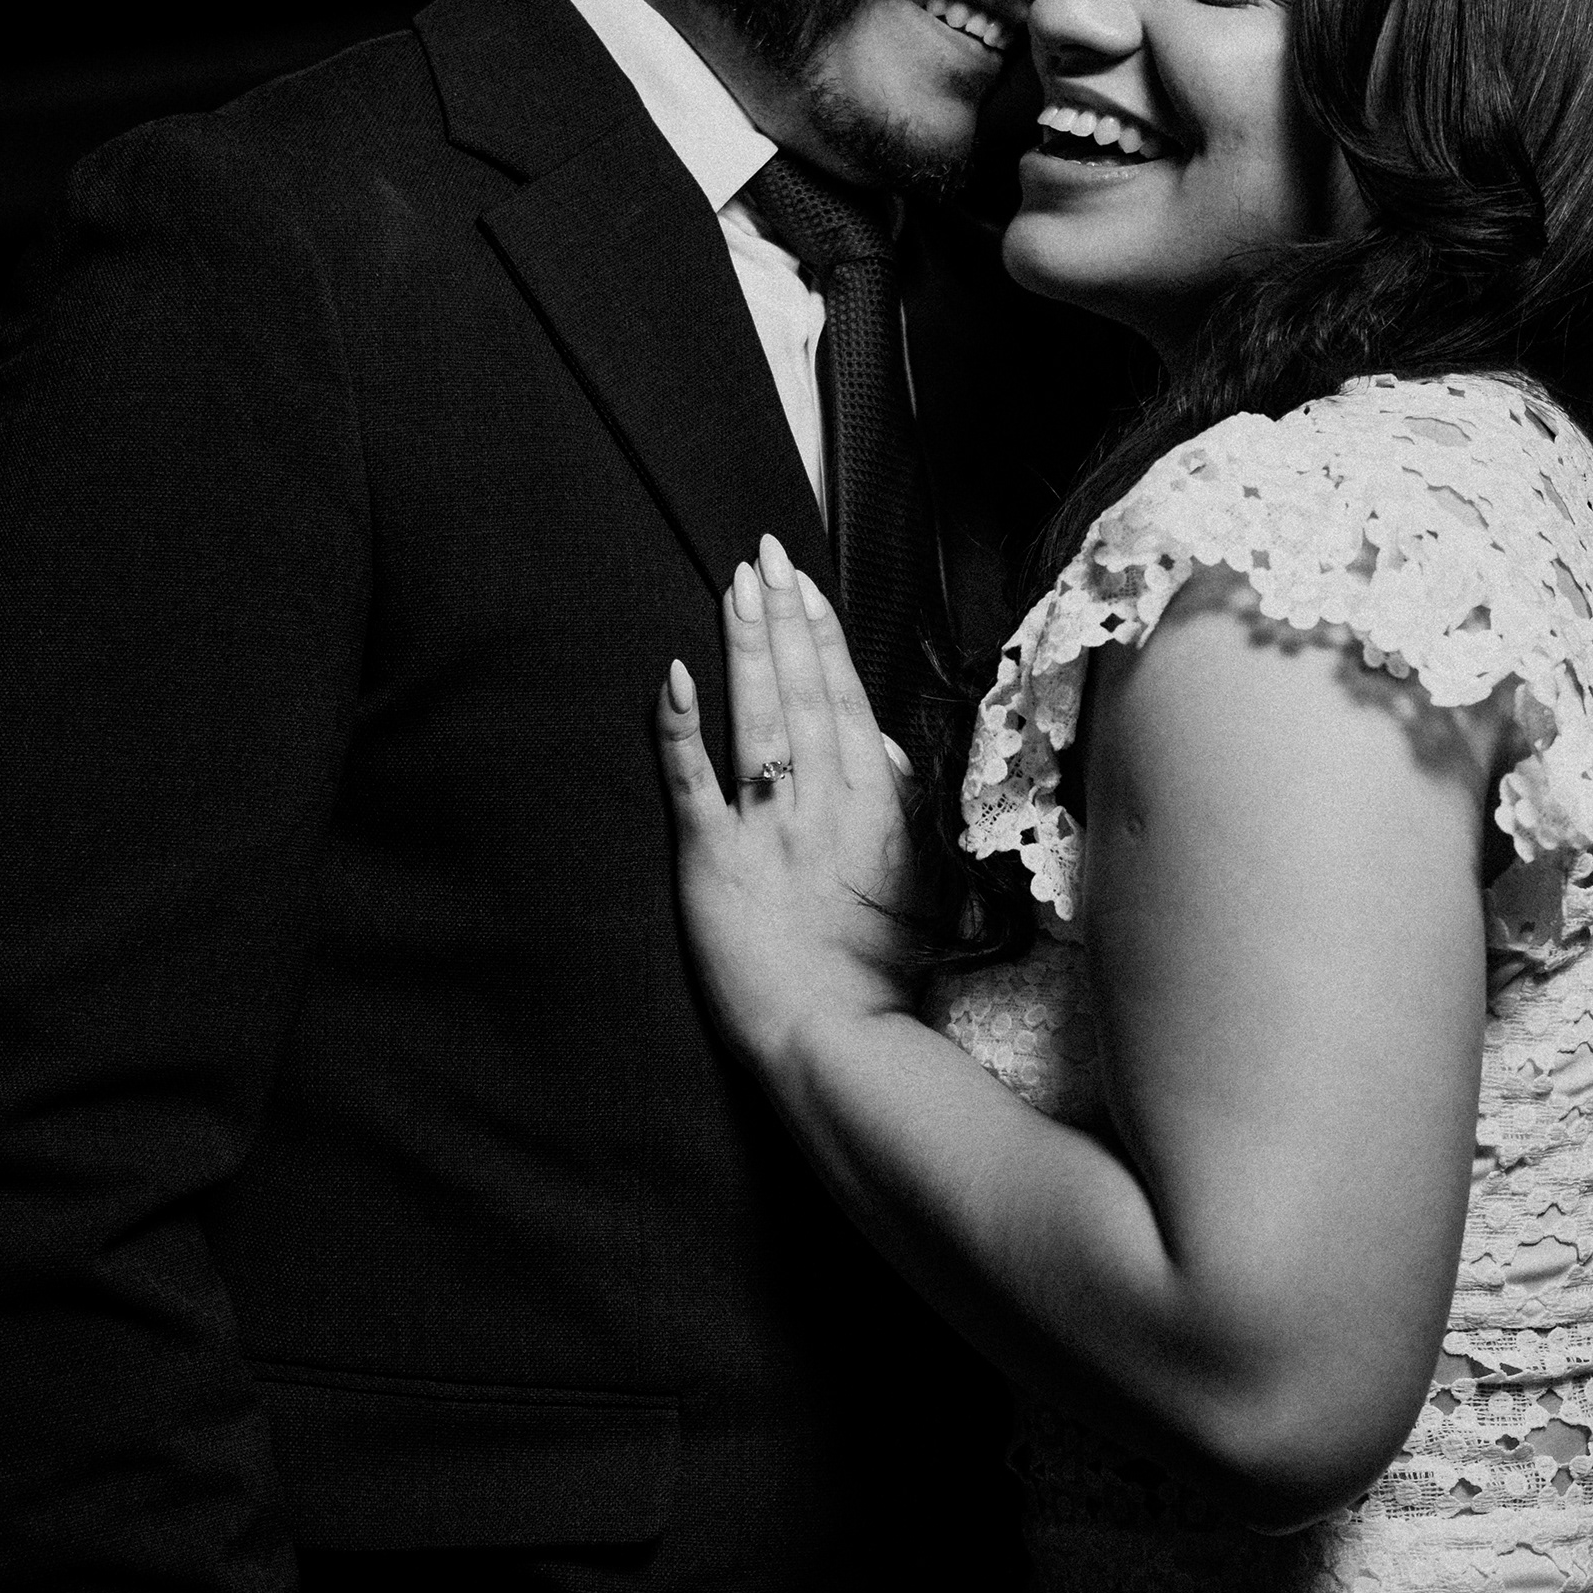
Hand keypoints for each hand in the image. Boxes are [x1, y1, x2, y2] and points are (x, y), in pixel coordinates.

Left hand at [656, 535, 918, 1071]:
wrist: (837, 1040)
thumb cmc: (882, 972)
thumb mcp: (921, 882)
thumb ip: (905, 808)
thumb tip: (890, 750)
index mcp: (875, 804)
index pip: (846, 697)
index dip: (822, 635)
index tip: (804, 582)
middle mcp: (823, 802)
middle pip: (802, 690)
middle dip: (782, 616)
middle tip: (762, 552)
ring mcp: (767, 828)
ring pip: (757, 717)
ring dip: (746, 645)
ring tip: (735, 585)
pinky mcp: (712, 862)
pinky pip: (693, 783)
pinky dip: (680, 728)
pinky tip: (671, 675)